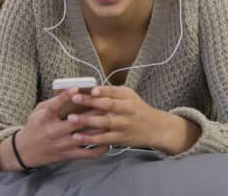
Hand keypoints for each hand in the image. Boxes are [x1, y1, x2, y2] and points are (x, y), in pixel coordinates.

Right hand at [0, 87, 108, 170]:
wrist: (26, 151)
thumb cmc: (35, 126)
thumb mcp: (39, 110)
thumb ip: (54, 101)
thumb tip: (72, 90)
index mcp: (46, 118)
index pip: (55, 105)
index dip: (66, 96)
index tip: (76, 88)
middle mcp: (55, 131)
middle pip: (78, 121)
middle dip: (94, 111)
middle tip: (106, 103)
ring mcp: (63, 144)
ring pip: (87, 136)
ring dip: (101, 127)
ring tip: (111, 119)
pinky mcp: (69, 155)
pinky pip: (89, 153)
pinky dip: (101, 147)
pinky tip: (107, 139)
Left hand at [67, 86, 199, 153]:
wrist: (156, 129)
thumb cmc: (139, 110)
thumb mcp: (130, 96)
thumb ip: (113, 92)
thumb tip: (91, 88)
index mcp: (128, 97)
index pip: (113, 92)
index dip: (102, 90)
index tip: (90, 89)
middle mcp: (127, 110)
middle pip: (108, 105)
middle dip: (90, 102)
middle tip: (74, 99)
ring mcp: (124, 125)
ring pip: (104, 123)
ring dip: (87, 121)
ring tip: (71, 119)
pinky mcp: (120, 139)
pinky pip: (104, 139)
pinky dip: (90, 139)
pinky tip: (77, 137)